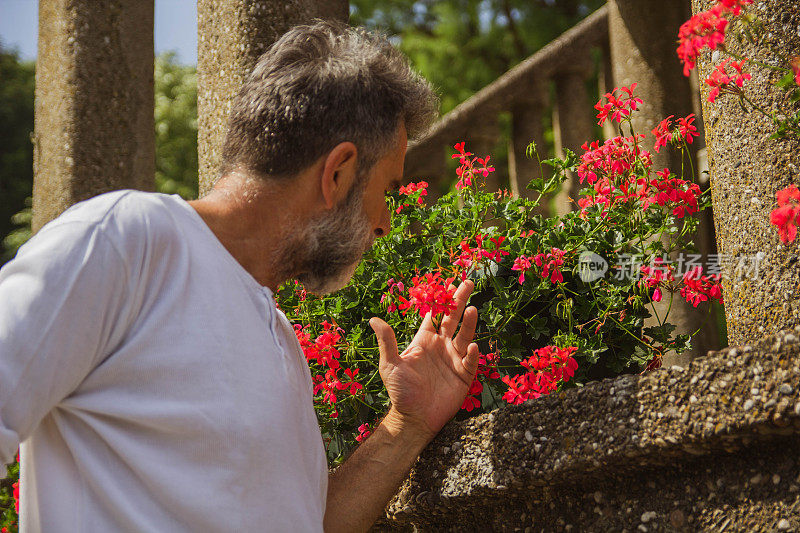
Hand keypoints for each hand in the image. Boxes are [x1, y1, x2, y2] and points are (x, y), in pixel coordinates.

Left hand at [369, 280, 479, 439]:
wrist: (414, 418)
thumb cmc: (400, 391)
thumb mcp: (389, 364)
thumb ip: (386, 341)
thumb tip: (373, 319)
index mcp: (424, 340)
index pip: (435, 315)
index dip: (441, 299)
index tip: (447, 283)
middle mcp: (441, 346)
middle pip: (453, 319)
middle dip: (460, 301)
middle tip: (468, 282)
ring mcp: (454, 359)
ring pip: (464, 336)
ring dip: (469, 323)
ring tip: (473, 309)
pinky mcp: (464, 376)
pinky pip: (470, 361)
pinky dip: (472, 354)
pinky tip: (471, 346)